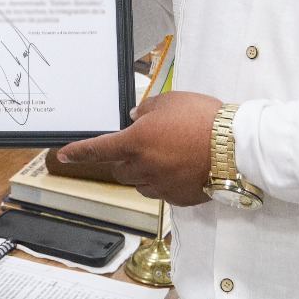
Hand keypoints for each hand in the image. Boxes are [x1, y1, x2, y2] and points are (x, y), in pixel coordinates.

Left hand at [56, 91, 220, 205]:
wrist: (235, 146)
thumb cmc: (202, 118)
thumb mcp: (170, 100)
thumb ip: (147, 109)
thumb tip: (135, 117)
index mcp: (135, 142)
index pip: (98, 149)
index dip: (78, 152)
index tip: (64, 155)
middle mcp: (143, 168)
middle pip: (121, 168)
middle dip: (126, 158)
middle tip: (147, 142)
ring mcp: (160, 186)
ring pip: (141, 181)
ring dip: (145, 170)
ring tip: (170, 154)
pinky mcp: (178, 198)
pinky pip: (162, 190)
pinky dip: (165, 180)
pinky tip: (183, 168)